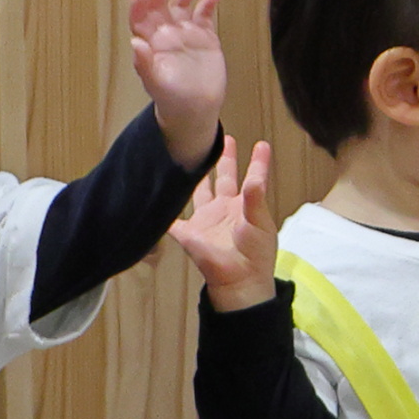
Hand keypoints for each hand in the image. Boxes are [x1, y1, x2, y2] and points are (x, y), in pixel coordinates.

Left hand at [127, 0, 229, 156]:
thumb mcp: (156, 84)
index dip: (139, 4)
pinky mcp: (205, 36)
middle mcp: (165, 34)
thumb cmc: (172, 100)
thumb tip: (135, 42)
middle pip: (160, 5)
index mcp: (150, 43)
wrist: (197, 109)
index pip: (140, 17)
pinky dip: (209, 2)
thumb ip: (144, 64)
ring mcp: (186, 33)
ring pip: (184, 4)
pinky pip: (205, 14)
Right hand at [171, 138, 276, 309]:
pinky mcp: (189, 233)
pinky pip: (172, 221)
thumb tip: (256, 177)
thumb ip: (255, 197)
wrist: (239, 281)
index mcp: (245, 206)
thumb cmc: (256, 255)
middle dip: (223, 159)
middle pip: (223, 179)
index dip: (257, 162)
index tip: (262, 144)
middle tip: (222, 138)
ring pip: (198, 193)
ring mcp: (206, 220)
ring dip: (194, 178)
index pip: (252, 178)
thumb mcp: (260, 222)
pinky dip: (163, 212)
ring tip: (189, 158)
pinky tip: (156, 197)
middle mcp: (225, 210)